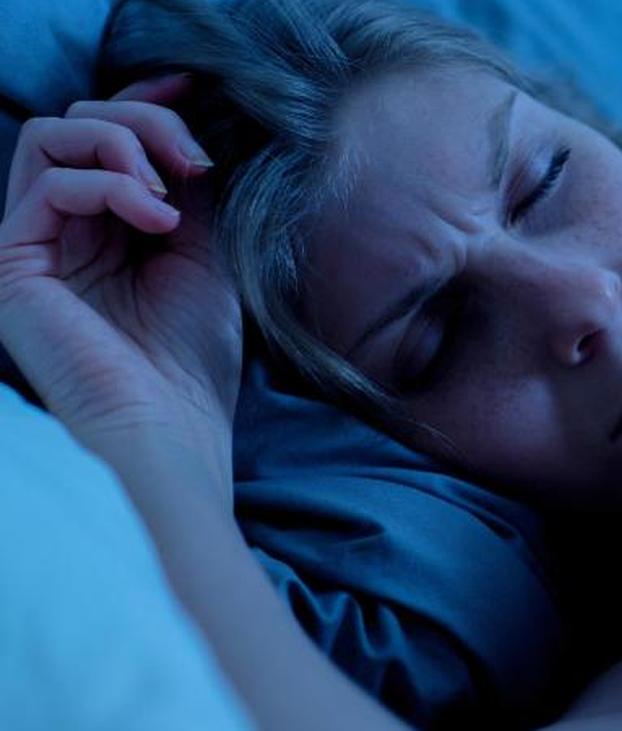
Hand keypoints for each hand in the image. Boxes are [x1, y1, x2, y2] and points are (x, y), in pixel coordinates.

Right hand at [0, 74, 238, 502]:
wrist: (171, 429)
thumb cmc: (192, 359)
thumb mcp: (205, 255)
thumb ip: (188, 192)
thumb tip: (191, 128)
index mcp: (105, 231)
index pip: (108, 141)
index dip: (146, 101)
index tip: (193, 86)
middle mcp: (61, 233)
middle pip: (79, 124)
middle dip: (146, 120)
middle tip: (196, 159)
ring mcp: (30, 246)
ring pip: (55, 136)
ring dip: (125, 143)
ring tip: (171, 195)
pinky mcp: (10, 262)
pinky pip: (50, 183)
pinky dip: (110, 184)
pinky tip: (157, 220)